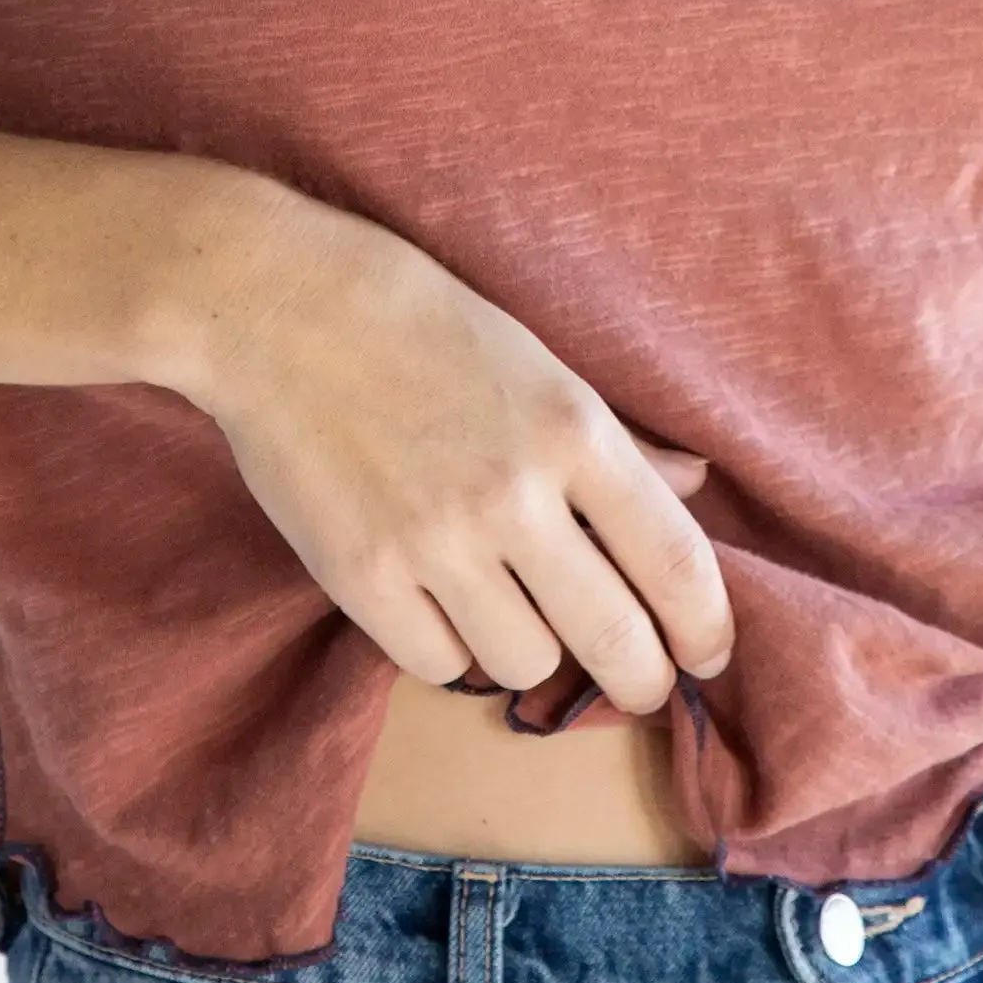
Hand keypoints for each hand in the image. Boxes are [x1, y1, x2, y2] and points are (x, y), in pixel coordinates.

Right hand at [167, 174, 735, 713]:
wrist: (275, 304)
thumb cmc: (415, 318)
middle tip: (636, 678)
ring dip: (529, 648)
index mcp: (572, 428)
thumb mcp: (534, 356)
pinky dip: (446, 646)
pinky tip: (438, 601)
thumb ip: (616, 437)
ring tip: (509, 605)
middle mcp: (514, 494)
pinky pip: (437, 664)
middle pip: (615, 641)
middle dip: (641, 677)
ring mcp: (435, 541)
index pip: (676, 563)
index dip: (707, 629)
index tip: (706, 655)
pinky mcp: (361, 576)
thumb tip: (694, 484)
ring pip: (526, 664)